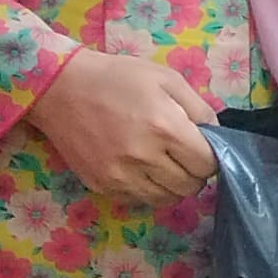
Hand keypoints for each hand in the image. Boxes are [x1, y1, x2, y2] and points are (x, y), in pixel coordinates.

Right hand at [28, 48, 223, 204]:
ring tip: (163, 163)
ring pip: (166, 199)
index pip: (207, 165)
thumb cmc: (118, 77)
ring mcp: (120, 176)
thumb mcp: (167, 80)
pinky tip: (140, 168)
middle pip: (190, 186)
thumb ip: (199, 109)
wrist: (61, 88)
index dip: (211, 157)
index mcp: (165, 128)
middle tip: (184, 156)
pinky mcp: (102, 185)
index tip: (202, 147)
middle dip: (195, 173)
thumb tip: (217, 137)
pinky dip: (147, 189)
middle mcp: (144, 157)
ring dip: (173, 185)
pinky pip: (138, 200)